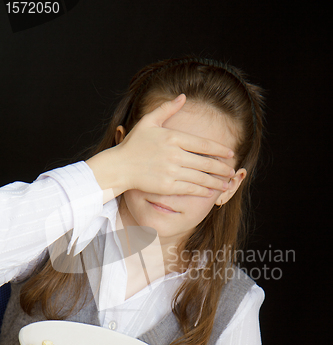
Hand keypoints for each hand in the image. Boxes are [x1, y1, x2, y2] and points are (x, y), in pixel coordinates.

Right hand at [87, 94, 235, 201]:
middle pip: (205, 162)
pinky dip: (202, 190)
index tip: (230, 154)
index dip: (219, 149)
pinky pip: (190, 188)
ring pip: (200, 177)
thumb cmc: (133, 144)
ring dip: (216, 181)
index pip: (203, 144)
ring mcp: (171, 171)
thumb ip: (167, 108)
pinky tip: (210, 191)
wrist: (119, 167)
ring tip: (226, 183)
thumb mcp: (148, 121)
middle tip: (232, 170)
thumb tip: (183, 96)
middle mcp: (174, 154)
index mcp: (172, 137)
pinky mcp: (167, 185)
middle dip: (222, 168)